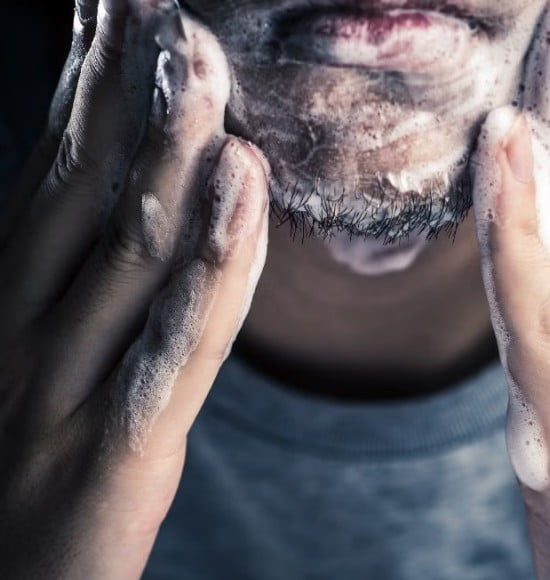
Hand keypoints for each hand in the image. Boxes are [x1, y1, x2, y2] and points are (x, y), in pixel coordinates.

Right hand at [0, 1, 267, 577]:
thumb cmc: (12, 471)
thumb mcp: (24, 355)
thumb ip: (58, 275)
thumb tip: (90, 193)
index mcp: (11, 300)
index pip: (58, 168)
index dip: (87, 80)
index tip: (121, 4)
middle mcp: (26, 326)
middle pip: (89, 187)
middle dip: (126, 87)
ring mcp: (60, 387)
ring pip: (131, 250)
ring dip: (168, 148)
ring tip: (200, 56)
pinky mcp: (112, 454)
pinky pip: (178, 345)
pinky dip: (215, 264)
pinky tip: (244, 188)